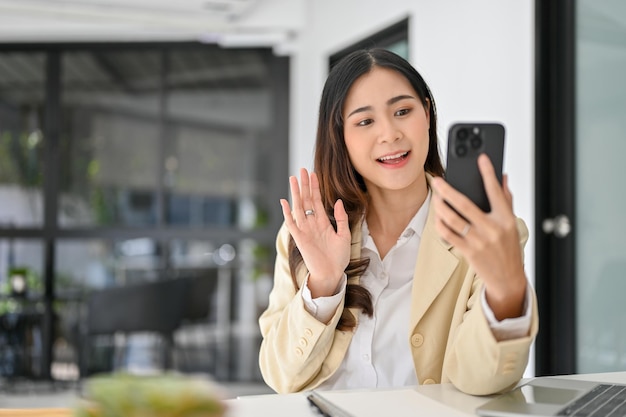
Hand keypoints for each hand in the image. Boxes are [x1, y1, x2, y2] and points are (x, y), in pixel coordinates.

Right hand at [280, 168, 351, 297]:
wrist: (332, 273)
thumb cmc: (338, 257)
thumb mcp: (345, 235)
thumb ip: (341, 218)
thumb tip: (338, 201)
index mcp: (323, 222)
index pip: (317, 200)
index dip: (315, 187)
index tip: (313, 173)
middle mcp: (312, 223)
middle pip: (307, 200)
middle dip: (304, 185)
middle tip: (302, 170)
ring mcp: (305, 230)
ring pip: (299, 207)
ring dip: (296, 193)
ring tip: (294, 179)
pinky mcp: (299, 238)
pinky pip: (291, 223)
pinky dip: (287, 213)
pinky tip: (285, 201)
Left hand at [431, 154, 526, 319]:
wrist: (508, 278)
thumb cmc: (508, 247)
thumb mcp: (512, 223)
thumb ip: (506, 199)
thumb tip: (503, 177)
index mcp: (506, 219)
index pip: (496, 191)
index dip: (488, 173)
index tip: (481, 158)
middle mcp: (493, 229)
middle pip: (465, 205)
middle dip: (448, 190)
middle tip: (437, 181)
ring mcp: (479, 241)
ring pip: (453, 220)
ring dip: (440, 207)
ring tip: (436, 199)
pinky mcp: (469, 252)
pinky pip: (449, 235)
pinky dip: (440, 224)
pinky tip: (438, 217)